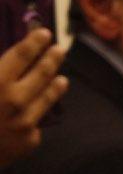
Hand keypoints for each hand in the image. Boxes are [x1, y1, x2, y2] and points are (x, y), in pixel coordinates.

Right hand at [0, 29, 66, 169]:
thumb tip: (7, 61)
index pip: (21, 56)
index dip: (34, 43)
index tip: (44, 32)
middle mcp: (16, 101)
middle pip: (41, 74)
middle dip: (51, 59)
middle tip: (60, 49)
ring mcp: (26, 122)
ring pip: (47, 99)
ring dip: (56, 86)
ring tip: (63, 79)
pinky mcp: (30, 140)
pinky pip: (35, 122)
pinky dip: (33, 115)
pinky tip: (33, 111)